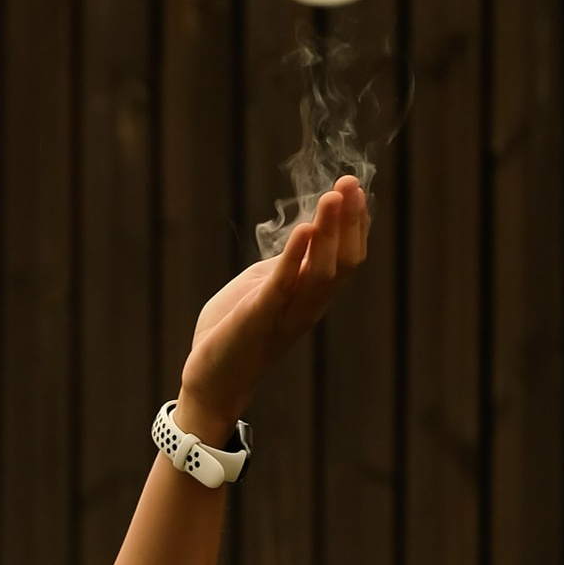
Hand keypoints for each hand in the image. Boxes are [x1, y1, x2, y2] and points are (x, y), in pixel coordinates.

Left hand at [175, 170, 370, 442]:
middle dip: (349, 221)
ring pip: (322, 272)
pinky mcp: (259, 318)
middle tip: (350, 183)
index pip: (345, 257)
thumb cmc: (234, 333)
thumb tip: (306, 235)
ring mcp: (287, 314)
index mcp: (311, 297)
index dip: (353, 223)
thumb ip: (286, 266)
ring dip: (329, 233)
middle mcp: (308, 306)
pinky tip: (303, 231)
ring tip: (333, 198)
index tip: (353, 188)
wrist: (210, 380)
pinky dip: (295, 258)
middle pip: (343, 261)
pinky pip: (283, 286)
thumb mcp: (264, 289)